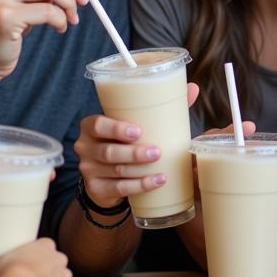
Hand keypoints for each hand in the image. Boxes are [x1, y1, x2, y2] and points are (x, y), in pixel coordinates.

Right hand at [75, 83, 202, 209]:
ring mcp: (88, 169)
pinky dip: (139, 186)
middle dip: (133, 153)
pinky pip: (118, 189)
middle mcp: (84, 147)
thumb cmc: (126, 140)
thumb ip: (161, 106)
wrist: (109, 173)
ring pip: (115, 171)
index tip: (139, 131)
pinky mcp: (95, 189)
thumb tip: (192, 88)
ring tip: (161, 169)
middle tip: (157, 152)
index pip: (98, 125)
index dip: (116, 129)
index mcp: (91, 125)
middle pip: (108, 152)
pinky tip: (156, 182)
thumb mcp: (136, 122)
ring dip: (139, 172)